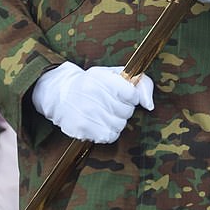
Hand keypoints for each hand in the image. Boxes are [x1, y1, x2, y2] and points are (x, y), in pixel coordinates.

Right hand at [32, 62, 153, 143]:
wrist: (60, 94)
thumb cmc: (92, 83)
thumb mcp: (114, 74)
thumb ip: (140, 83)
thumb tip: (150, 105)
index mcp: (101, 78)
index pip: (132, 94)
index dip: (130, 96)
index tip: (123, 95)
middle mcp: (93, 94)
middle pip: (127, 111)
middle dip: (123, 109)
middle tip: (110, 104)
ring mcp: (86, 112)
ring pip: (120, 125)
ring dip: (116, 121)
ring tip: (104, 113)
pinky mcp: (82, 128)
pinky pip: (109, 136)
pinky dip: (108, 132)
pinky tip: (99, 123)